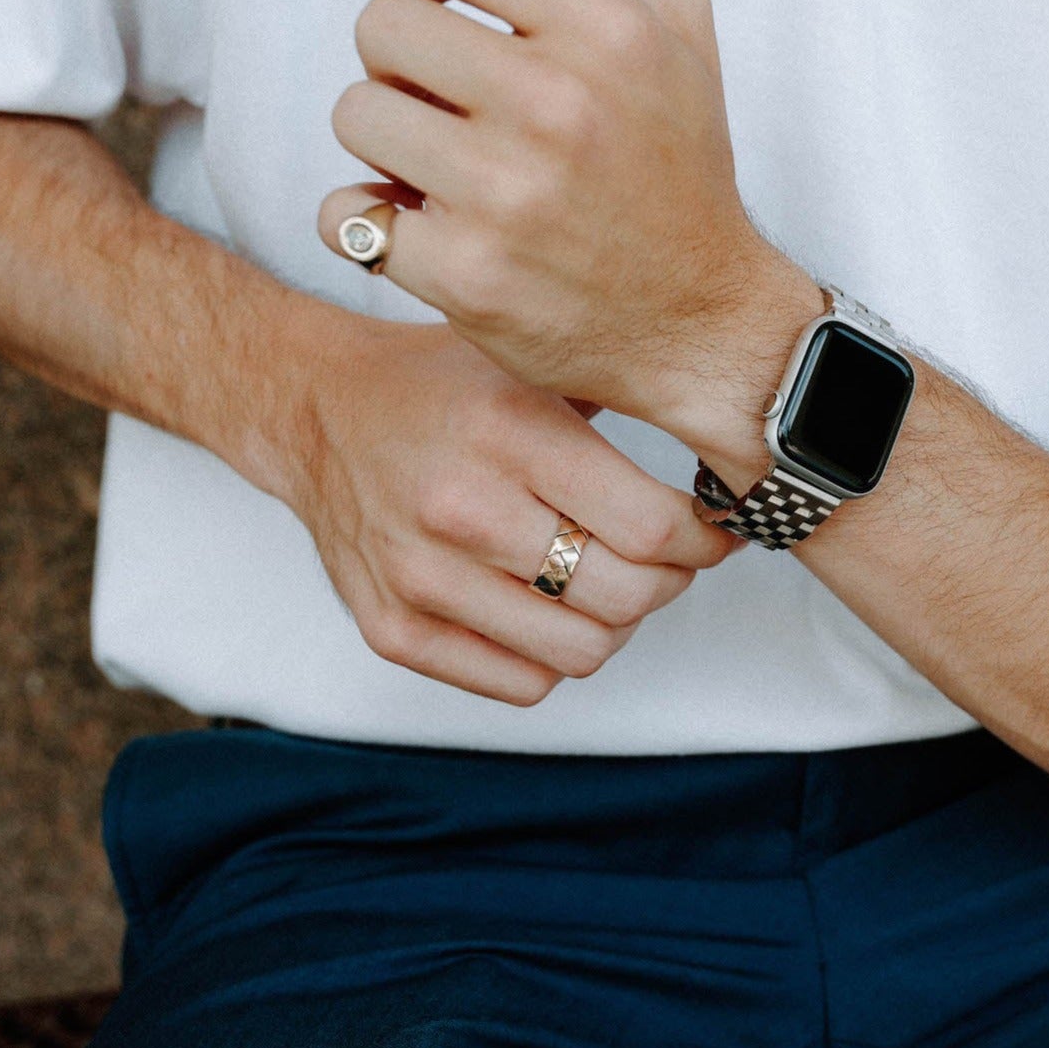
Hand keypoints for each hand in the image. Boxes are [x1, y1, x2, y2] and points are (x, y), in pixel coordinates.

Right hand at [280, 314, 737, 704]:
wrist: (315, 411)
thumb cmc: (442, 385)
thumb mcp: (533, 362)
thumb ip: (620, 400)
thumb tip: (734, 441)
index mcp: (510, 430)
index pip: (651, 526)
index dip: (705, 539)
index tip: (713, 530)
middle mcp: (462, 507)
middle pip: (627, 597)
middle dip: (670, 581)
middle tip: (668, 557)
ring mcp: (422, 578)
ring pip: (584, 651)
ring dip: (617, 622)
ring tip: (610, 580)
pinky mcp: (393, 629)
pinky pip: (524, 684)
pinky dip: (556, 654)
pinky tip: (552, 606)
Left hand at [317, 0, 823, 454]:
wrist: (702, 322)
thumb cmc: (680, 169)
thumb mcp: (676, 34)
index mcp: (612, 31)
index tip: (440, 11)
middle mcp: (561, 107)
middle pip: (382, 23)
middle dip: (399, 58)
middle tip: (442, 99)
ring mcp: (510, 197)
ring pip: (355, 115)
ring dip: (386, 139)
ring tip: (439, 165)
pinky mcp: (467, 278)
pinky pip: (345, 215)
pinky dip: (371, 223)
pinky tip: (423, 228)